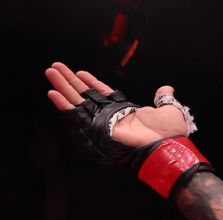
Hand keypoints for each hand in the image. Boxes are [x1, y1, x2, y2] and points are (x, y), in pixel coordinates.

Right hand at [44, 61, 187, 146]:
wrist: (165, 146)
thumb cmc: (169, 133)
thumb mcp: (170, 111)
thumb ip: (164, 99)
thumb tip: (167, 89)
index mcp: (125, 111)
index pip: (103, 94)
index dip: (91, 83)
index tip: (81, 72)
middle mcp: (111, 116)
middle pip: (85, 95)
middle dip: (70, 81)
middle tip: (55, 67)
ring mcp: (102, 122)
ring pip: (77, 101)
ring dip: (62, 86)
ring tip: (50, 72)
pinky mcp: (96, 129)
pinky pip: (77, 116)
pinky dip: (64, 105)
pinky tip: (53, 94)